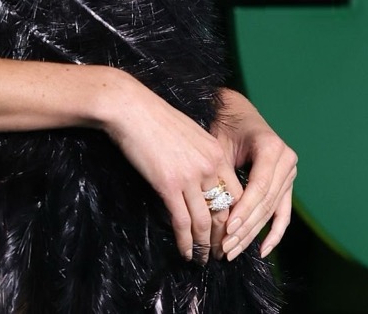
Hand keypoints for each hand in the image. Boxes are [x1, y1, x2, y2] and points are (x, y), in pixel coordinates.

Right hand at [101, 72, 246, 262]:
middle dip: (224, 236)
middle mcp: (209, 165)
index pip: (236, 193)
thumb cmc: (154, 117)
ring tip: (202, 259)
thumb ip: (200, 156)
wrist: (131, 108)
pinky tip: (185, 252)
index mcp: (216, 152)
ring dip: (205, 245)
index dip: (235, 217)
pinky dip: (185, 241)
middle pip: (225, 210)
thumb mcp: (189, 133)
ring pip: (205, 221)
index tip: (230, 232)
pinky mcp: (169, 185)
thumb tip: (199, 179)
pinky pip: (182, 221)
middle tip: (219, 253)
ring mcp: (189, 176)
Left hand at [211, 88, 296, 260]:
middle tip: (225, 247)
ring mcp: (289, 173)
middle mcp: (286, 160)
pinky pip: (283, 212)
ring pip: (272, 210)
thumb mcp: (219, 145)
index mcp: (272, 147)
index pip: (260, 187)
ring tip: (233, 251)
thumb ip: (222, 174)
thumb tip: (216, 210)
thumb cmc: (223, 125)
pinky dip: (274, 233)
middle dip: (245, 228)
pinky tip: (263, 251)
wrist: (236, 112)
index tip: (227, 228)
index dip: (245, 210)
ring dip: (253, 234)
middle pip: (266, 202)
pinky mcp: (286, 184)